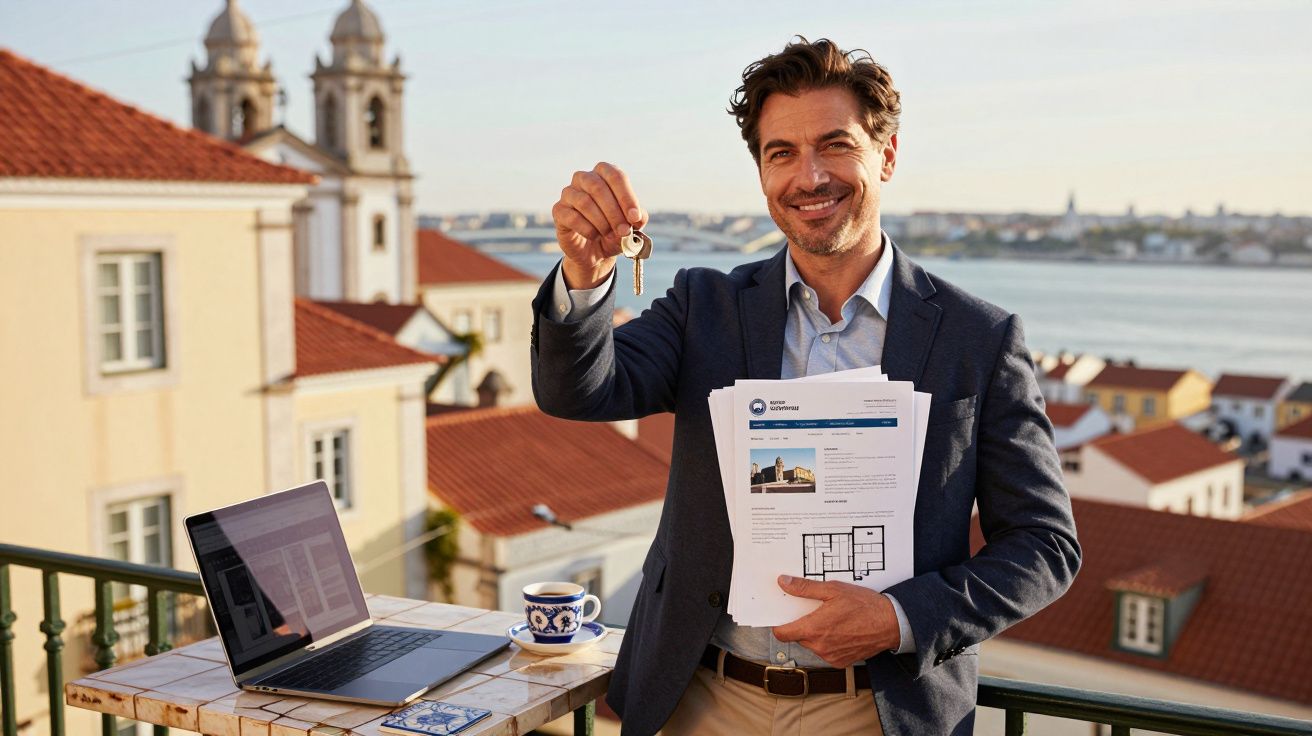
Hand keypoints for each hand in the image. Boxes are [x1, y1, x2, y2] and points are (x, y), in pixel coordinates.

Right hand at [552, 162, 647, 289]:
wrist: (594, 251)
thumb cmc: (614, 231)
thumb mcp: (631, 224)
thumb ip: (637, 218)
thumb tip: (636, 218)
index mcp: (604, 174)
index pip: (615, 176)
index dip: (627, 197)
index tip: (635, 218)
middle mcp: (584, 178)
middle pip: (598, 188)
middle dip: (614, 213)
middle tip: (624, 231)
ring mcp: (568, 193)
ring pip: (584, 202)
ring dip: (602, 222)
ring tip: (610, 235)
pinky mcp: (559, 210)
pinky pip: (572, 217)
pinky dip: (588, 229)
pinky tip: (594, 236)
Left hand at [771, 575, 899, 667]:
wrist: (891, 624)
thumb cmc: (864, 606)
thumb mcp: (833, 589)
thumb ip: (805, 588)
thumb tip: (784, 583)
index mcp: (814, 629)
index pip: (782, 634)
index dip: (779, 625)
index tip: (782, 616)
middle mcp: (820, 647)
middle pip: (798, 637)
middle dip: (802, 624)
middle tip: (814, 610)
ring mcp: (831, 656)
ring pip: (812, 645)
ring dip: (816, 634)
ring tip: (832, 619)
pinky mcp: (841, 662)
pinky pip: (826, 652)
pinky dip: (829, 642)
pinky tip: (841, 630)